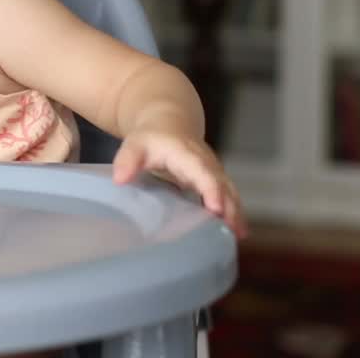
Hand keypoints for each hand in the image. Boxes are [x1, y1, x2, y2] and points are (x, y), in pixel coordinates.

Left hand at [112, 130, 247, 239]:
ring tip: (239, 235)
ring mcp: (213, 171)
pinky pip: (228, 195)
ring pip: (229, 190)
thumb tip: (120, 179)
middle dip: (229, 205)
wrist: (168, 123)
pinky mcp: (215, 180)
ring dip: (236, 211)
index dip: (210, 189)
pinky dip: (234, 212)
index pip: (202, 171)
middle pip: (221, 184)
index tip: (215, 207)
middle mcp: (205, 162)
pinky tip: (236, 232)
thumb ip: (128, 160)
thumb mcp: (135, 145)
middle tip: (233, 230)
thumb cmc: (151, 138)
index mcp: (186, 154)